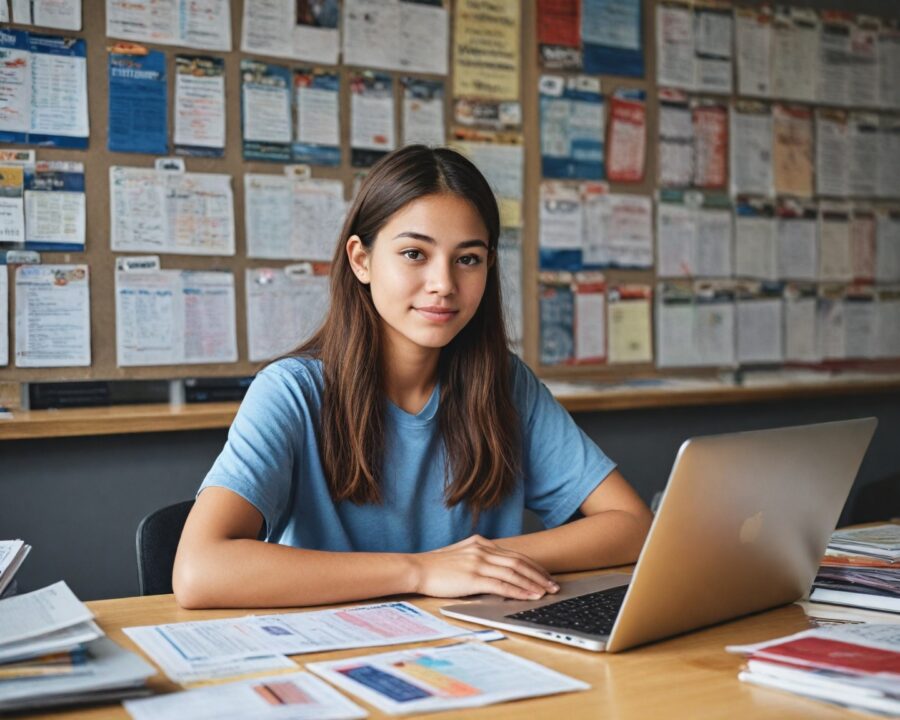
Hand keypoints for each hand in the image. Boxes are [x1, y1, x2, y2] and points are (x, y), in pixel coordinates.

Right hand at [410, 535, 558, 599]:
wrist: (417, 568)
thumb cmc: (436, 566)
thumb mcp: (460, 554)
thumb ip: (478, 557)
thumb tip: (495, 568)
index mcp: (481, 543)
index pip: (514, 554)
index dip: (533, 565)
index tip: (544, 575)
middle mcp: (482, 550)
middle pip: (519, 561)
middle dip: (539, 574)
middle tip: (553, 585)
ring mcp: (478, 563)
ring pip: (514, 572)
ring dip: (533, 583)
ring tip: (546, 592)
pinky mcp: (473, 577)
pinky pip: (502, 584)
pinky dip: (519, 590)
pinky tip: (528, 596)